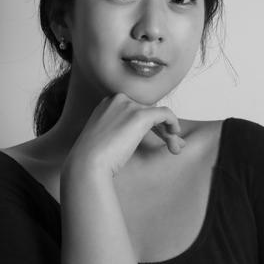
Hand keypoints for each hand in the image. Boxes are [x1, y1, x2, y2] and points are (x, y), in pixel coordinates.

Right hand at [62, 93, 185, 177]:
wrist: (87, 163)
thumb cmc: (92, 158)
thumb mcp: (103, 137)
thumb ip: (119, 130)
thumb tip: (137, 134)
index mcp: (107, 103)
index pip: (135, 109)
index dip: (149, 125)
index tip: (157, 138)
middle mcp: (118, 100)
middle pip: (148, 111)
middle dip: (162, 128)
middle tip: (173, 144)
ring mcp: (129, 106)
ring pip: (158, 115)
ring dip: (168, 132)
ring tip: (175, 148)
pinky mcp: (140, 115)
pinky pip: (165, 114)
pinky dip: (173, 123)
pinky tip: (175, 135)